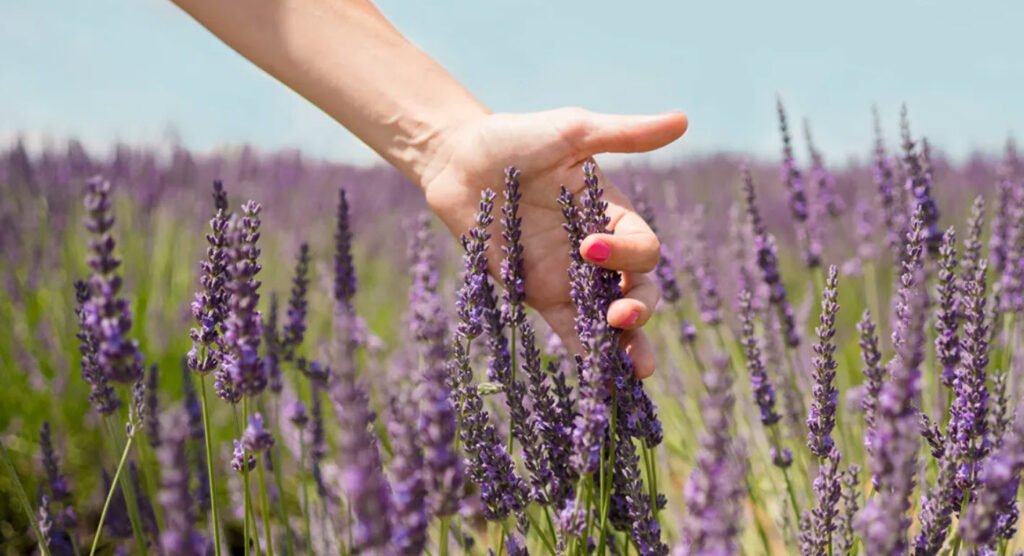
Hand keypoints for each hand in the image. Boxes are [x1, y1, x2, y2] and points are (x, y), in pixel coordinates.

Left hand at [421, 108, 687, 377]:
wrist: (458, 159)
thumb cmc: (517, 138)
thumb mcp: (573, 132)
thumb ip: (626, 135)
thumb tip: (684, 121)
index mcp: (614, 215)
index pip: (643, 249)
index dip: (628, 256)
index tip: (589, 246)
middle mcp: (598, 253)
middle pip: (638, 292)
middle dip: (639, 311)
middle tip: (622, 317)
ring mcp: (569, 278)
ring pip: (609, 321)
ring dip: (624, 347)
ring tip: (633, 372)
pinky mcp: (538, 296)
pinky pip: (570, 331)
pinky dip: (585, 354)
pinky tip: (596, 380)